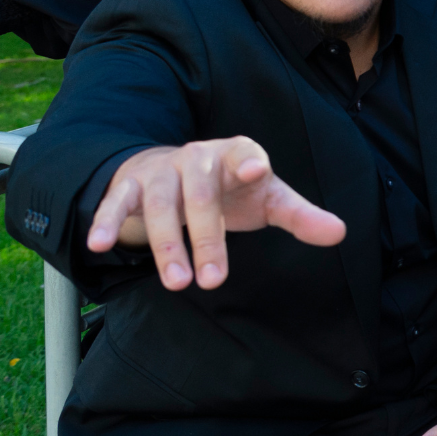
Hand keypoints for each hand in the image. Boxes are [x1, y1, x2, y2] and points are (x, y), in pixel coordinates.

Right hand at [88, 136, 346, 290]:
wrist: (175, 169)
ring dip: (167, 244)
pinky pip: (115, 202)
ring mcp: (160, 171)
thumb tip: (340, 232)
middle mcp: (196, 158)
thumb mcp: (266, 199)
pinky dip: (105, 221)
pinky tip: (97, 245)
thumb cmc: (230, 189)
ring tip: (177, 283)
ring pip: (160, 204)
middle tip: (213, 282)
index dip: (250, 160)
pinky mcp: (128, 186)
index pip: (244, 152)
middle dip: (207, 239)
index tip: (258, 171)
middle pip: (201, 195)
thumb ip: (299, 215)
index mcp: (235, 155)